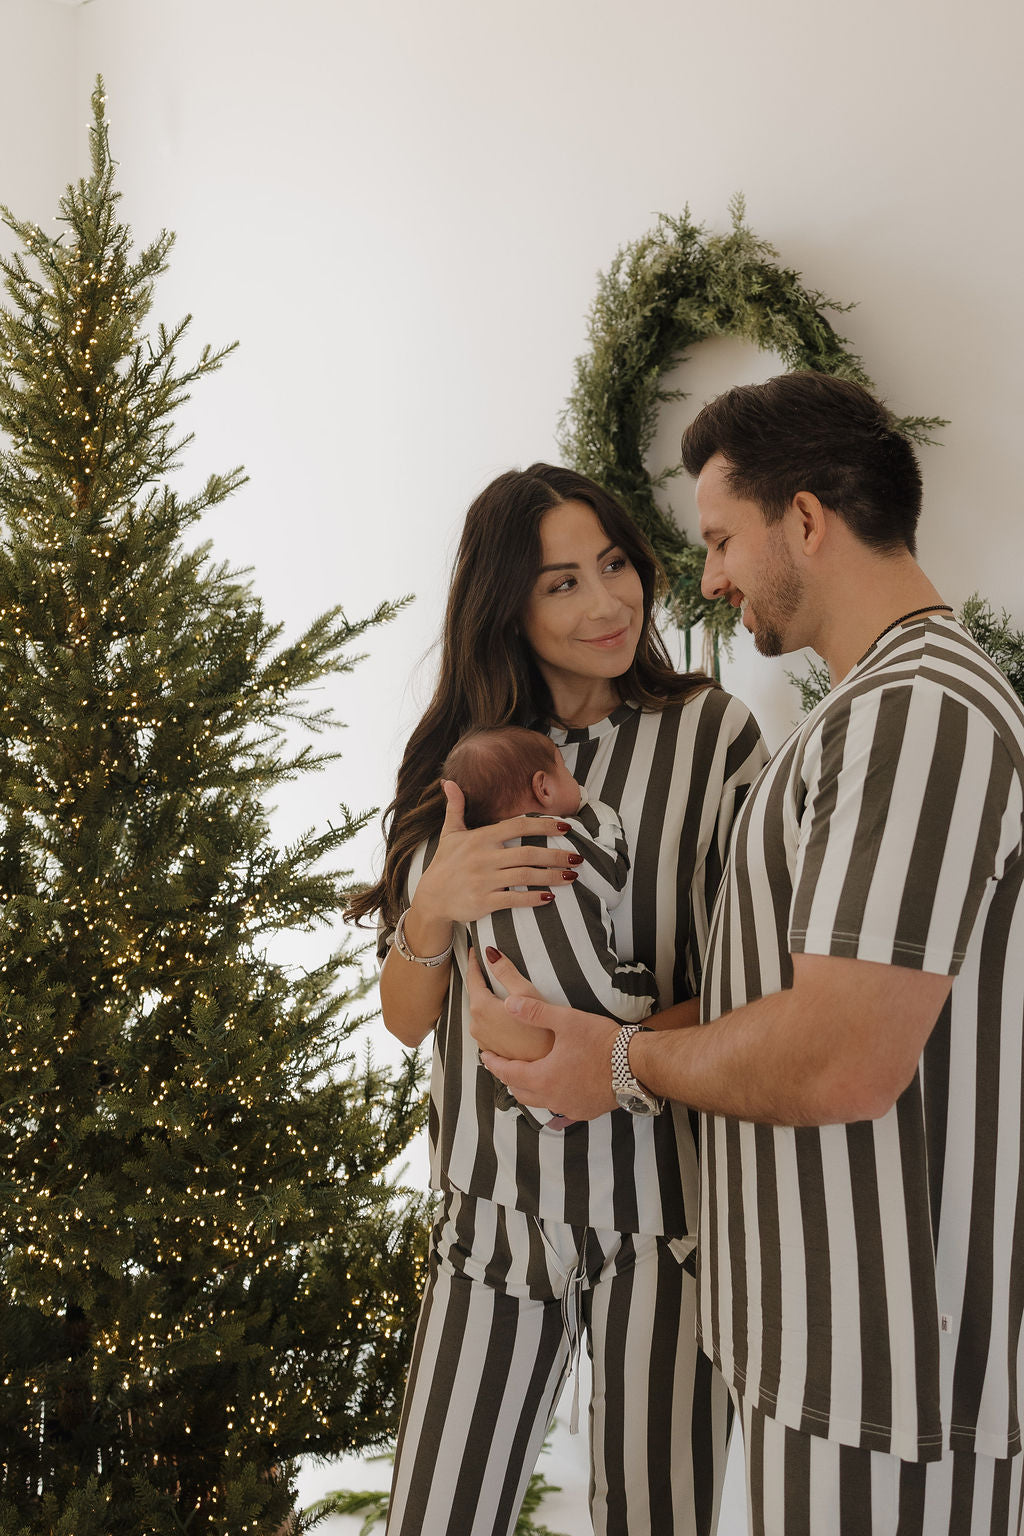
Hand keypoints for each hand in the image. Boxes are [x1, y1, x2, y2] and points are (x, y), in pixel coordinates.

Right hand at [411, 779, 579, 927]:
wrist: (430, 898)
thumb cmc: (444, 863)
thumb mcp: (449, 833)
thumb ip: (455, 807)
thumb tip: (450, 781)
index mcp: (480, 838)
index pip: (517, 826)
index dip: (544, 824)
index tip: (566, 826)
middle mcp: (483, 858)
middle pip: (528, 853)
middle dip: (556, 855)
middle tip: (577, 858)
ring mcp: (484, 881)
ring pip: (525, 876)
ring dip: (551, 876)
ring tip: (571, 877)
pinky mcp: (484, 902)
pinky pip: (514, 900)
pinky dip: (534, 899)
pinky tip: (550, 897)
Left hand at [466, 947, 552, 1059]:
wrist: (549, 1065)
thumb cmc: (543, 1030)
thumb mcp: (526, 993)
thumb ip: (505, 971)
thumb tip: (490, 953)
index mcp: (481, 1008)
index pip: (472, 978)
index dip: (474, 961)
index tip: (475, 950)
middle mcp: (476, 1025)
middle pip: (475, 996)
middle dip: (481, 980)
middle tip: (487, 965)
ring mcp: (482, 1040)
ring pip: (480, 1012)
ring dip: (487, 1000)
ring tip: (498, 988)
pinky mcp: (492, 1050)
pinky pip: (487, 1027)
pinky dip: (493, 1017)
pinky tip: (505, 1014)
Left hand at [476, 973, 618, 1120]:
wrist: (636, 1066)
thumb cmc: (601, 1042)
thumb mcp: (566, 1020)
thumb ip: (535, 1011)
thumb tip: (508, 1003)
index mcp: (542, 1077)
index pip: (507, 1073)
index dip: (494, 1064)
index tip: (484, 1057)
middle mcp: (552, 1098)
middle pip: (520, 1091)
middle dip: (509, 1078)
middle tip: (503, 1065)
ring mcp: (570, 1107)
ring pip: (539, 1101)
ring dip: (529, 1088)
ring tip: (528, 1074)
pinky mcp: (586, 1111)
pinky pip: (560, 1105)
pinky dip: (552, 1095)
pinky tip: (558, 1083)